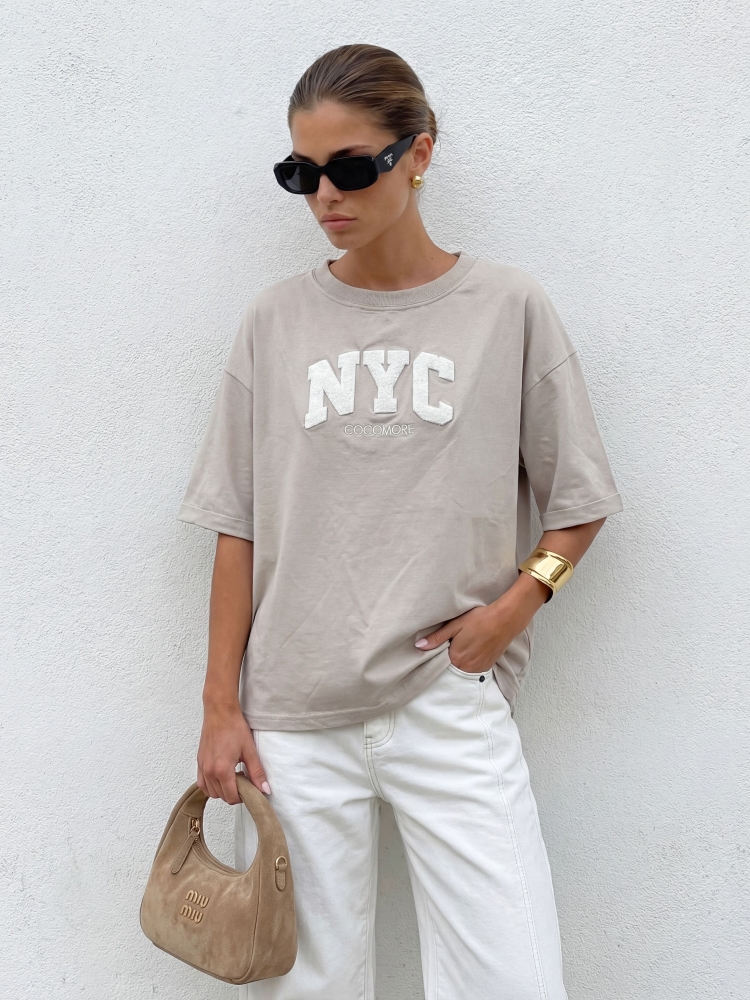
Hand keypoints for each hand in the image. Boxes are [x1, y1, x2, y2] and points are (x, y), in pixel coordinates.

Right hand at [197, 702, 270, 804]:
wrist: (220, 712)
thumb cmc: (234, 727)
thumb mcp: (250, 751)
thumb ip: (257, 772)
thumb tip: (264, 789)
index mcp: (222, 770)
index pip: (231, 797)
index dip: (243, 796)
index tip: (250, 788)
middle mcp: (209, 771)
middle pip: (222, 796)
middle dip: (234, 793)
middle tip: (244, 780)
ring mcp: (202, 767)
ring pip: (211, 792)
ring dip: (222, 790)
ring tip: (233, 776)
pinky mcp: (199, 763)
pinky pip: (202, 784)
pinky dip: (211, 786)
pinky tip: (221, 777)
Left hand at [414, 600, 528, 674]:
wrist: (505, 620)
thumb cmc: (479, 619)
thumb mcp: (455, 625)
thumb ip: (437, 638)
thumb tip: (418, 646)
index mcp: (456, 658)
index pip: (441, 662)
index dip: (440, 654)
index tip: (442, 646)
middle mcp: (467, 668)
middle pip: (452, 667)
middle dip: (451, 657)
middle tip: (455, 643)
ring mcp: (479, 669)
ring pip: (463, 668)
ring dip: (462, 661)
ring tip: (466, 645)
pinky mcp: (488, 667)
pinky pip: (474, 669)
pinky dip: (471, 662)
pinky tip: (474, 649)